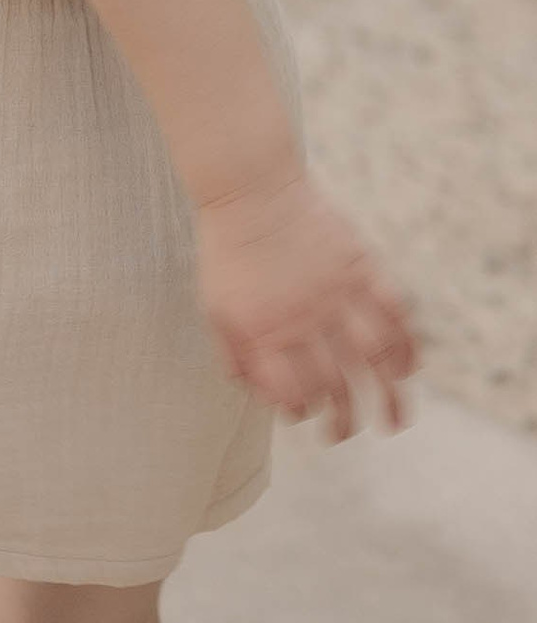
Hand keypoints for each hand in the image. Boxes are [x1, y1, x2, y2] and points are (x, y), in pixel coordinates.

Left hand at [197, 173, 418, 438]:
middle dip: (345, 419)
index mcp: (265, 328)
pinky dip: (406, 343)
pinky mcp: (360, 266)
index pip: (292, 389)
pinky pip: (394, 310)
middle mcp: (305, 316)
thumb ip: (231, 352)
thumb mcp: (213, 304)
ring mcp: (337, 291)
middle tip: (346, 435)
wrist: (249, 188)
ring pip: (376, 355)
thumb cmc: (228, 250)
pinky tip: (408, 368)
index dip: (300, 411)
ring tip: (394, 420)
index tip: (305, 417)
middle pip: (336, 383)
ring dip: (390, 394)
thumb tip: (252, 392)